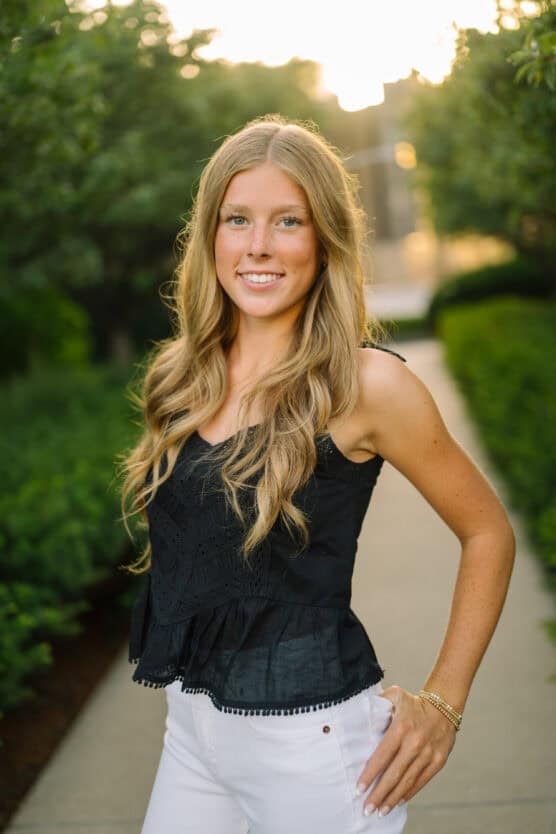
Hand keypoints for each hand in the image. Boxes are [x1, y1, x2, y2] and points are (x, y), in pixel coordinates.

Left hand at [355, 684, 456, 817]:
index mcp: (401, 728)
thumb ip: (378, 702)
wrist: (445, 706)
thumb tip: (360, 709)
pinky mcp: (438, 761)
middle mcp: (415, 743)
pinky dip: (409, 793)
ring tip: (380, 811)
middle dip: (379, 794)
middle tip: (367, 808)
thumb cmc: (414, 703)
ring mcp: (428, 754)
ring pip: (407, 782)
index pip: (382, 755)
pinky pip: (421, 781)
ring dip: (392, 799)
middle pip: (394, 774)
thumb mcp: (395, 695)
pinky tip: (398, 801)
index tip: (359, 788)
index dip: (370, 774)